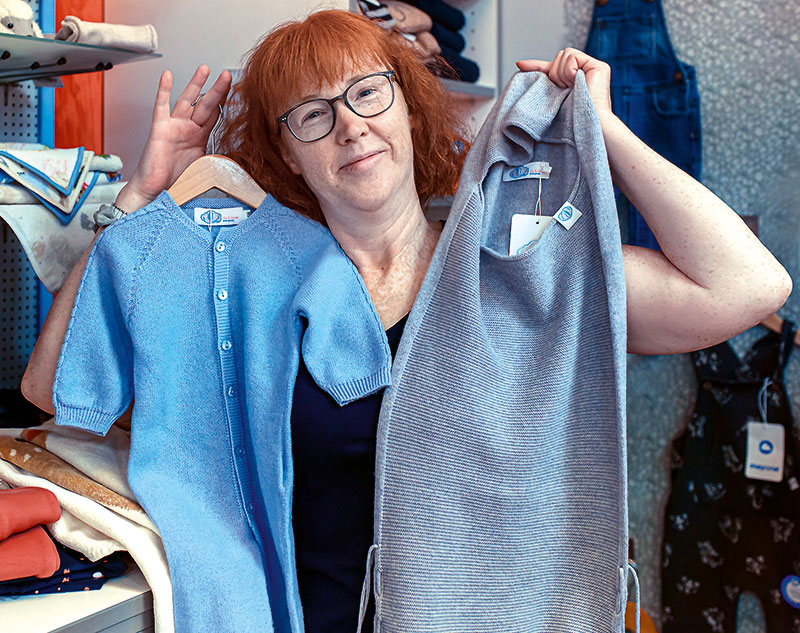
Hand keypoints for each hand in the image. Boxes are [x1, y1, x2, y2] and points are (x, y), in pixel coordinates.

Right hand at [116, 65, 231, 212]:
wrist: (157, 192)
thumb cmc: (176, 181)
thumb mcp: (204, 168)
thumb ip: (217, 158)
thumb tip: (236, 163)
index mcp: (200, 138)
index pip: (215, 116)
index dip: (225, 104)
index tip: (237, 92)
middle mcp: (188, 129)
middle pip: (205, 104)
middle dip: (217, 90)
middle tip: (227, 75)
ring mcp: (174, 127)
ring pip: (187, 100)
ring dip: (196, 84)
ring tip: (205, 69)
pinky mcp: (160, 129)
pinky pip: (162, 106)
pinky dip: (163, 90)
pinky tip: (168, 75)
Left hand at [516, 48, 611, 117]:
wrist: (586, 126)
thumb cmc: (570, 120)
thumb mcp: (551, 96)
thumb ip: (544, 81)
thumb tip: (520, 66)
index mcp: (576, 79)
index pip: (555, 66)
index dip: (537, 65)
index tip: (519, 65)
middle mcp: (586, 71)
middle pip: (560, 56)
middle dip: (555, 73)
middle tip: (562, 90)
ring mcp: (594, 68)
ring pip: (565, 54)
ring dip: (561, 74)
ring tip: (569, 89)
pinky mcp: (599, 66)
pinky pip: (572, 57)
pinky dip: (568, 71)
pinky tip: (575, 83)